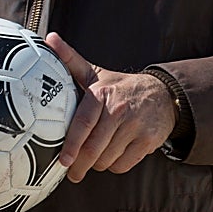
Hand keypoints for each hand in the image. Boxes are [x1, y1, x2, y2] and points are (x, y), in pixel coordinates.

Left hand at [45, 32, 176, 182]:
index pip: (84, 123)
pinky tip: (111, 156)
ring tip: (93, 158)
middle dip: (80, 164)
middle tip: (71, 172)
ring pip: (107, 159)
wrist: (162, 95)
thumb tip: (50, 39)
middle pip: (94, 147)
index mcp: (102, 94)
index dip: (72, 144)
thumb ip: (71, 60)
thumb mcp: (96, 73)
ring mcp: (136, 127)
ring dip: (97, 164)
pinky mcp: (147, 142)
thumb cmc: (120, 87)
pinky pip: (122, 165)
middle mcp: (120, 110)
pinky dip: (113, 166)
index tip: (63, 160)